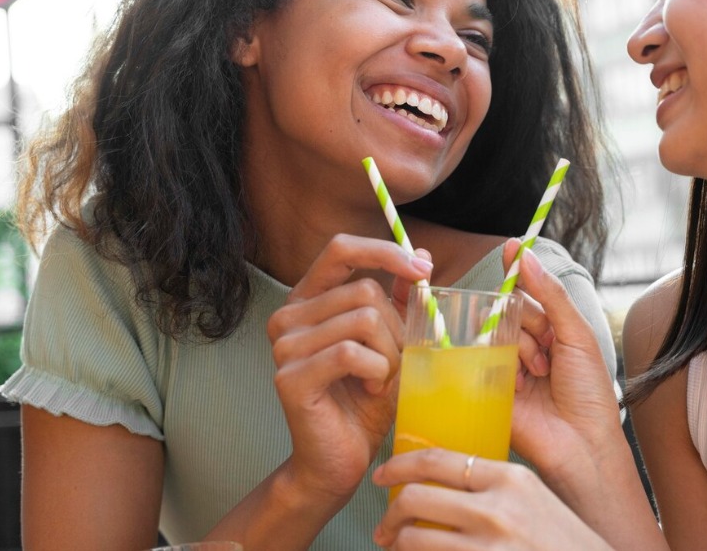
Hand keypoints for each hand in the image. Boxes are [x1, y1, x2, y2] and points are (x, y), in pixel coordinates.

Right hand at [266, 234, 433, 501]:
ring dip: (389, 354)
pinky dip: (376, 371)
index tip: (423, 269)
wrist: (342, 458)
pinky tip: (371, 390)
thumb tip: (420, 254)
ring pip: (364, 320)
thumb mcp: (391, 341)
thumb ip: (400, 299)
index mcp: (309, 299)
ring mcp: (284, 346)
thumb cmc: (367, 398)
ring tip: (380, 380)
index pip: (341, 249)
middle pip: (365, 291)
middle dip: (396, 328)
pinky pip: (352, 352)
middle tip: (394, 362)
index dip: (384, 252)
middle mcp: (288, 316)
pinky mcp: (289, 376)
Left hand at [372, 449, 613, 549]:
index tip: (384, 475)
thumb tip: (446, 481)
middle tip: (387, 526)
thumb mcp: (535, 498)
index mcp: (509, 480)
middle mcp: (497, 510)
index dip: (399, 465)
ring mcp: (489, 548)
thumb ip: (495, 486)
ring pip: (415, 540)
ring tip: (400, 549)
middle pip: (416, 498)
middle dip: (391, 515)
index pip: (438, 461)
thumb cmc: (565, 544)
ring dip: (399, 545)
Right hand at [504, 242, 624, 487]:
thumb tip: (525, 255)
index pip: (527, 295)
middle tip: (547, 351)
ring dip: (519, 348)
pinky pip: (480, 360)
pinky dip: (501, 365)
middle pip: (508, 311)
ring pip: (495, 333)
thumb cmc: (589, 393)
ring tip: (539, 374)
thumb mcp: (577, 335)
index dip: (518, 273)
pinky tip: (521, 383)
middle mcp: (525, 348)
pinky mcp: (488, 389)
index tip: (509, 248)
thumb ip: (551, 295)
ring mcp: (505, 368)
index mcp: (550, 333)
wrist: (582, 446)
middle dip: (527, 322)